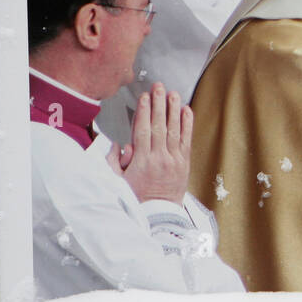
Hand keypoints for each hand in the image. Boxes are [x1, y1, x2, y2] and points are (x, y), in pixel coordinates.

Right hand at [108, 83, 192, 204]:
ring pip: (174, 130)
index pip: (143, 131)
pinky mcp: (184, 162)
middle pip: (159, 126)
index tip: (144, 97)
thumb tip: (119, 144)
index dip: (144, 112)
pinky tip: (187, 111)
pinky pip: (187, 140)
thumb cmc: (138, 197)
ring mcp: (174, 160)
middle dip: (159, 104)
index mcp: (142, 162)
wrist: (159, 214)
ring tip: (173, 93)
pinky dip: (187, 124)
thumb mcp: (117, 182)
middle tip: (159, 87)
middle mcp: (160, 158)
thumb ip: (114, 162)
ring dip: (174, 110)